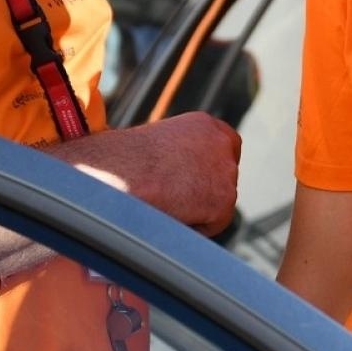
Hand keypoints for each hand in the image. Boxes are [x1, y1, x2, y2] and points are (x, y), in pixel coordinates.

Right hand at [57, 111, 241, 234]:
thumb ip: (183, 154)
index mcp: (205, 124)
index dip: (211, 167)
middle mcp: (222, 143)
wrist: (125, 173)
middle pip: (224, 177)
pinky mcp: (224, 200)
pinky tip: (172, 213)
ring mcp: (227, 171)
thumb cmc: (126, 161)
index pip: (226, 147)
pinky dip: (194, 226)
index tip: (196, 180)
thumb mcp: (161, 144)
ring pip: (218, 202)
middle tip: (177, 196)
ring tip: (166, 202)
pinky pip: (213, 223)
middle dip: (207, 190)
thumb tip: (183, 174)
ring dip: (197, 208)